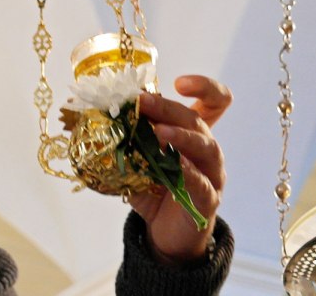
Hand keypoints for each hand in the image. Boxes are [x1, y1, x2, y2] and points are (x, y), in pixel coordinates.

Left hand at [129, 75, 231, 264]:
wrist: (165, 234)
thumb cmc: (154, 190)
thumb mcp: (139, 159)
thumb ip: (129, 137)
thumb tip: (101, 114)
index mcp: (193, 134)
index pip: (214, 103)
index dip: (204, 87)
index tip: (179, 82)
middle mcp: (207, 150)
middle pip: (197, 119)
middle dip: (167, 107)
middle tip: (142, 101)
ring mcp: (212, 174)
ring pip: (205, 147)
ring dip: (180, 136)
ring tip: (158, 132)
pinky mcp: (208, 200)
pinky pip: (201, 183)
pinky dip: (188, 173)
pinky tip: (176, 166)